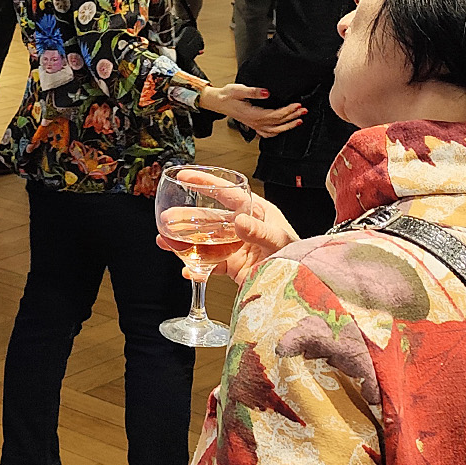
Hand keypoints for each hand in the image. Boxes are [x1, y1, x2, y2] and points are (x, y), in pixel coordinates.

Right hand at [157, 176, 300, 284]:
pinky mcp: (233, 265)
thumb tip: (239, 221)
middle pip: (208, 218)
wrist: (300, 288)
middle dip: (185, 218)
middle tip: (166, 219)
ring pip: (204, 240)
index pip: (226, 192)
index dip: (205, 182)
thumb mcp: (280, 241)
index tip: (184, 176)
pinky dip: (196, 268)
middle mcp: (242, 226)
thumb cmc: (298, 256)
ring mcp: (235, 246)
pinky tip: (186, 269)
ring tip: (165, 242)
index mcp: (255, 211)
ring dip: (184, 241)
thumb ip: (260, 232)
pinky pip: (209, 264)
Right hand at [197, 84, 304, 137]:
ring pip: (275, 130)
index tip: (297, 105)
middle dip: (292, 116)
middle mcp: (255, 122)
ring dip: (288, 126)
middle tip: (303, 111)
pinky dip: (277, 133)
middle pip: (278, 122)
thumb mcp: (238, 89)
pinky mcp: (253, 125)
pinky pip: (268, 133)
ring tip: (299, 120)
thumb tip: (267, 93)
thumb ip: (253, 91)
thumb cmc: (227, 95)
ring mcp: (254, 125)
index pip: (275, 115)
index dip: (288, 111)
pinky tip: (283, 129)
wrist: (217, 102)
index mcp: (253, 114)